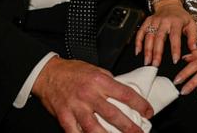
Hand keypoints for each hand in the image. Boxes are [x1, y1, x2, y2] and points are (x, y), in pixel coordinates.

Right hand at [32, 56, 152, 132]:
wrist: (47, 73)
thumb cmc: (71, 71)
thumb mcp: (94, 70)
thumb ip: (108, 82)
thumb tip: (123, 93)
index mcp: (99, 81)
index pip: (125, 94)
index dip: (140, 104)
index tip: (148, 112)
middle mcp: (89, 94)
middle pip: (113, 114)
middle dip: (129, 126)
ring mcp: (76, 107)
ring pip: (94, 127)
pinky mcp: (65, 116)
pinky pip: (75, 132)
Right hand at [135, 0, 196, 64]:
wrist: (170, 5)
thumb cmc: (181, 17)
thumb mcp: (192, 24)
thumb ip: (193, 38)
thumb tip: (194, 51)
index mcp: (176, 22)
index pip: (175, 36)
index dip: (175, 49)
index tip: (175, 60)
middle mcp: (164, 21)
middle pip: (159, 37)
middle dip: (157, 52)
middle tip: (156, 64)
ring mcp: (154, 21)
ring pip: (149, 36)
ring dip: (147, 49)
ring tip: (147, 61)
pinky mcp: (147, 21)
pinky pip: (141, 31)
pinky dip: (138, 41)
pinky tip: (138, 51)